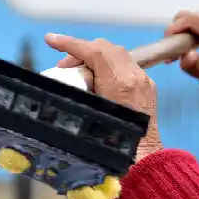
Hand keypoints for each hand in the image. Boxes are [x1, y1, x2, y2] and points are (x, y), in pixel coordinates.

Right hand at [44, 33, 162, 160]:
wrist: (144, 159)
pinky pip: (126, 66)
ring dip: (95, 58)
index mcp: (120, 83)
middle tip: (64, 69)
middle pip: (105, 48)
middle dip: (81, 52)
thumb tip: (59, 81)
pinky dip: (108, 67)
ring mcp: (144, 81)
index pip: (94, 51)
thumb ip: (76, 94)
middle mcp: (135, 78)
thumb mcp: (89, 116)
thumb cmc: (114, 146)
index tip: (50, 40)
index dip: (70, 43)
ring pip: (117, 55)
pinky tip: (97, 82)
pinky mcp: (148, 87)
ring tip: (78, 77)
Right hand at [164, 11, 198, 110]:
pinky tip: (186, 51)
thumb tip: (184, 54)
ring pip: (195, 19)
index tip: (166, 45)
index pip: (193, 20)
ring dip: (182, 32)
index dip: (175, 28)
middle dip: (176, 30)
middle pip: (192, 16)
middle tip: (171, 51)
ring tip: (176, 53)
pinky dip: (189, 34)